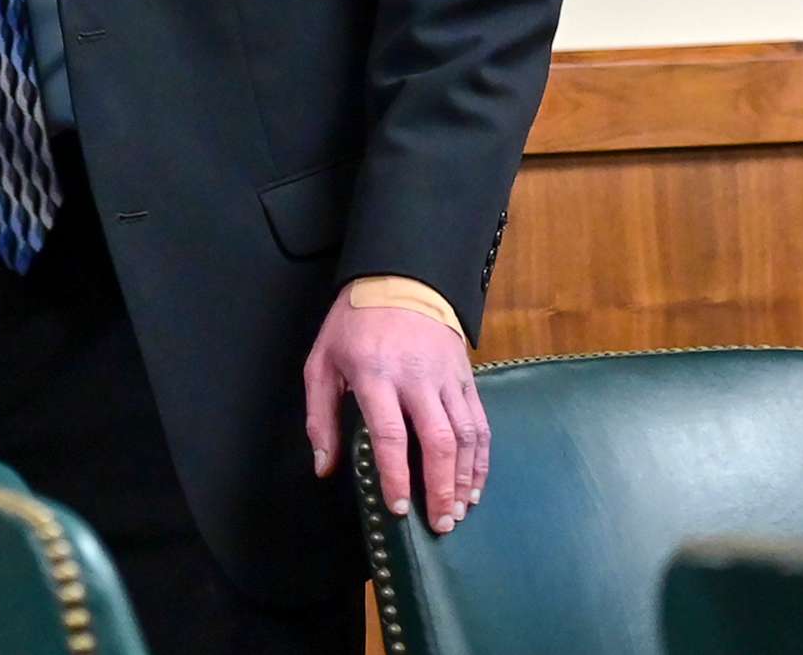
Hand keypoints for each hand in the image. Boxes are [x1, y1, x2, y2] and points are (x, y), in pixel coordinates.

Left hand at [302, 289, 486, 536]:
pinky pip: (480, 423)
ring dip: (465, 479)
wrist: (400, 279)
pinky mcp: (466, 377)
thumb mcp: (321, 363)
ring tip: (459, 511)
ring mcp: (446, 377)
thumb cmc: (352, 325)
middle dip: (441, 489)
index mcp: (375, 374)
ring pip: (466, 436)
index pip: (391, 435)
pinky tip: (475, 484)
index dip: (396, 476)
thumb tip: (324, 468)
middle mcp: (416, 378)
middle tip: (439, 524)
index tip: (398, 508)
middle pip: (437, 442)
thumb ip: (320, 418)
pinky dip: (481, 458)